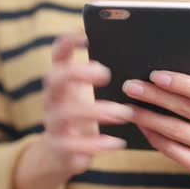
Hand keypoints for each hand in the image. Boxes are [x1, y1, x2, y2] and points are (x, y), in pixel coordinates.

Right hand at [14, 32, 132, 188]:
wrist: (60, 153)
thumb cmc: (84, 115)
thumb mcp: (90, 94)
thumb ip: (101, 77)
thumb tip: (136, 59)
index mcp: (62, 79)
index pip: (58, 53)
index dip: (68, 42)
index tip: (86, 35)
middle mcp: (53, 98)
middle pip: (54, 78)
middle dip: (78, 73)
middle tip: (106, 74)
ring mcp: (53, 122)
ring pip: (64, 113)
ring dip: (95, 111)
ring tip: (123, 113)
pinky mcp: (58, 146)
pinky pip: (72, 145)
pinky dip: (95, 144)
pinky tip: (117, 142)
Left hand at [122, 70, 189, 182]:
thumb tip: (173, 63)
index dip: (180, 83)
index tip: (154, 75)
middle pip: (188, 109)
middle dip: (155, 97)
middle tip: (130, 87)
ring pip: (177, 131)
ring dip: (148, 118)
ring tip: (128, 107)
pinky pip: (174, 151)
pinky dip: (154, 137)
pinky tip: (141, 126)